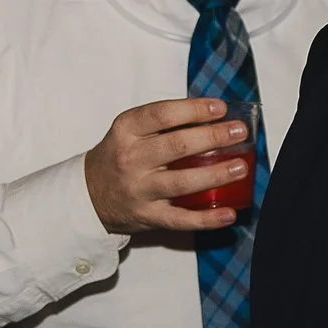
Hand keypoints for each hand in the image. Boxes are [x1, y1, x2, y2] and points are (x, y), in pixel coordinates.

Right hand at [82, 98, 251, 235]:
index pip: (162, 115)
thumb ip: (163, 122)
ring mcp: (139, 190)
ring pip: (181, 183)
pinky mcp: (147, 216)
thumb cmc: (118, 156)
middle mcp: (130, 160)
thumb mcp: (129, 131)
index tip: (220, 108)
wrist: (88, 194)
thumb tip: (212, 114)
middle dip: (212, 137)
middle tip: (239, 132)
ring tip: (240, 167)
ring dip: (215, 175)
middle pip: (176, 146)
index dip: (194, 110)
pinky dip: (206, 219)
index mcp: (126, 131)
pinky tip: (228, 213)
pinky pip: (180, 220)